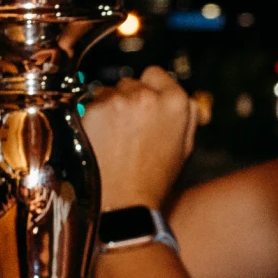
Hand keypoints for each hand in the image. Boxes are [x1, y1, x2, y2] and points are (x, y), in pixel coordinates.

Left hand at [83, 67, 198, 212]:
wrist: (124, 203)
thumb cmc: (154, 180)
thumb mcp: (184, 147)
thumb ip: (188, 116)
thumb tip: (188, 97)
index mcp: (176, 103)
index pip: (156, 74)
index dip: (151, 88)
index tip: (145, 104)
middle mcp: (147, 96)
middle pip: (131, 83)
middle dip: (129, 100)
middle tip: (130, 129)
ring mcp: (118, 102)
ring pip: (108, 92)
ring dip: (109, 108)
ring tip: (114, 138)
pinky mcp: (92, 111)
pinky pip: (89, 105)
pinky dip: (92, 119)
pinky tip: (100, 141)